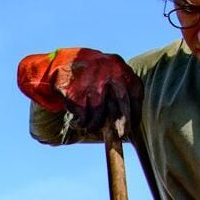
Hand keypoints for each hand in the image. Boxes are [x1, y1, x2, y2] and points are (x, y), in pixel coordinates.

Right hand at [17, 48, 138, 133]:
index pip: (135, 94)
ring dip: (95, 125)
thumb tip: (129, 123)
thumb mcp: (112, 73)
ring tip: (91, 126)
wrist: (65, 63)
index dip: (135, 113)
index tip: (132, 127)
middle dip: (123, 122)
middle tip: (120, 135)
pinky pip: (82, 116)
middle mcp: (108, 73)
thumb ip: (123, 90)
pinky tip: (78, 122)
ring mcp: (91, 82)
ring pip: (99, 113)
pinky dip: (81, 123)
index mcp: (121, 68)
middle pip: (122, 102)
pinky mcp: (75, 92)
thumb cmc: (94, 75)